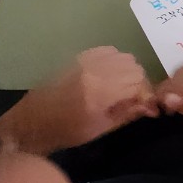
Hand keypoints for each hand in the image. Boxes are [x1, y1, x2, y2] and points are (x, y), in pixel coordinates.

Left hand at [0, 47, 156, 153]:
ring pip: (124, 56)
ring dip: (129, 71)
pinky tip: (109, 76)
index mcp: (100, 92)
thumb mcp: (100, 129)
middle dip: (139, 83)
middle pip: (134, 67)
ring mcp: (85, 61)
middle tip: (135, 98)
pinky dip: (115, 61)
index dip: (147, 95)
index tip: (147, 107)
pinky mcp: (78, 57)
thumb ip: (127, 114)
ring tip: (122, 87)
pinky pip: (108, 51)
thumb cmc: (66, 132)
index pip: (138, 84)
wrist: (32, 122)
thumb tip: (150, 107)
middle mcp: (94, 71)